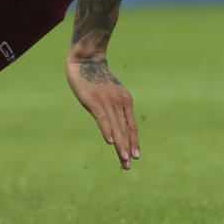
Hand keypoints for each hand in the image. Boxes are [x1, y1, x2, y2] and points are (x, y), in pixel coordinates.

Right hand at [66, 52, 140, 170]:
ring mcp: (107, 101)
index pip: (131, 125)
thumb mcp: (110, 93)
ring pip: (115, 127)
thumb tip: (116, 125)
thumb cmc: (98, 78)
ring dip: (120, 144)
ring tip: (124, 159)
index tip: (136, 156)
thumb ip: (114, 107)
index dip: (133, 141)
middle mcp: (119, 102)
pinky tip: (110, 141)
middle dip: (127, 148)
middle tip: (129, 165)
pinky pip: (102, 118)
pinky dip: (107, 129)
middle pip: (124, 129)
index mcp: (125, 100)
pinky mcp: (94, 100)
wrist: (87, 58)